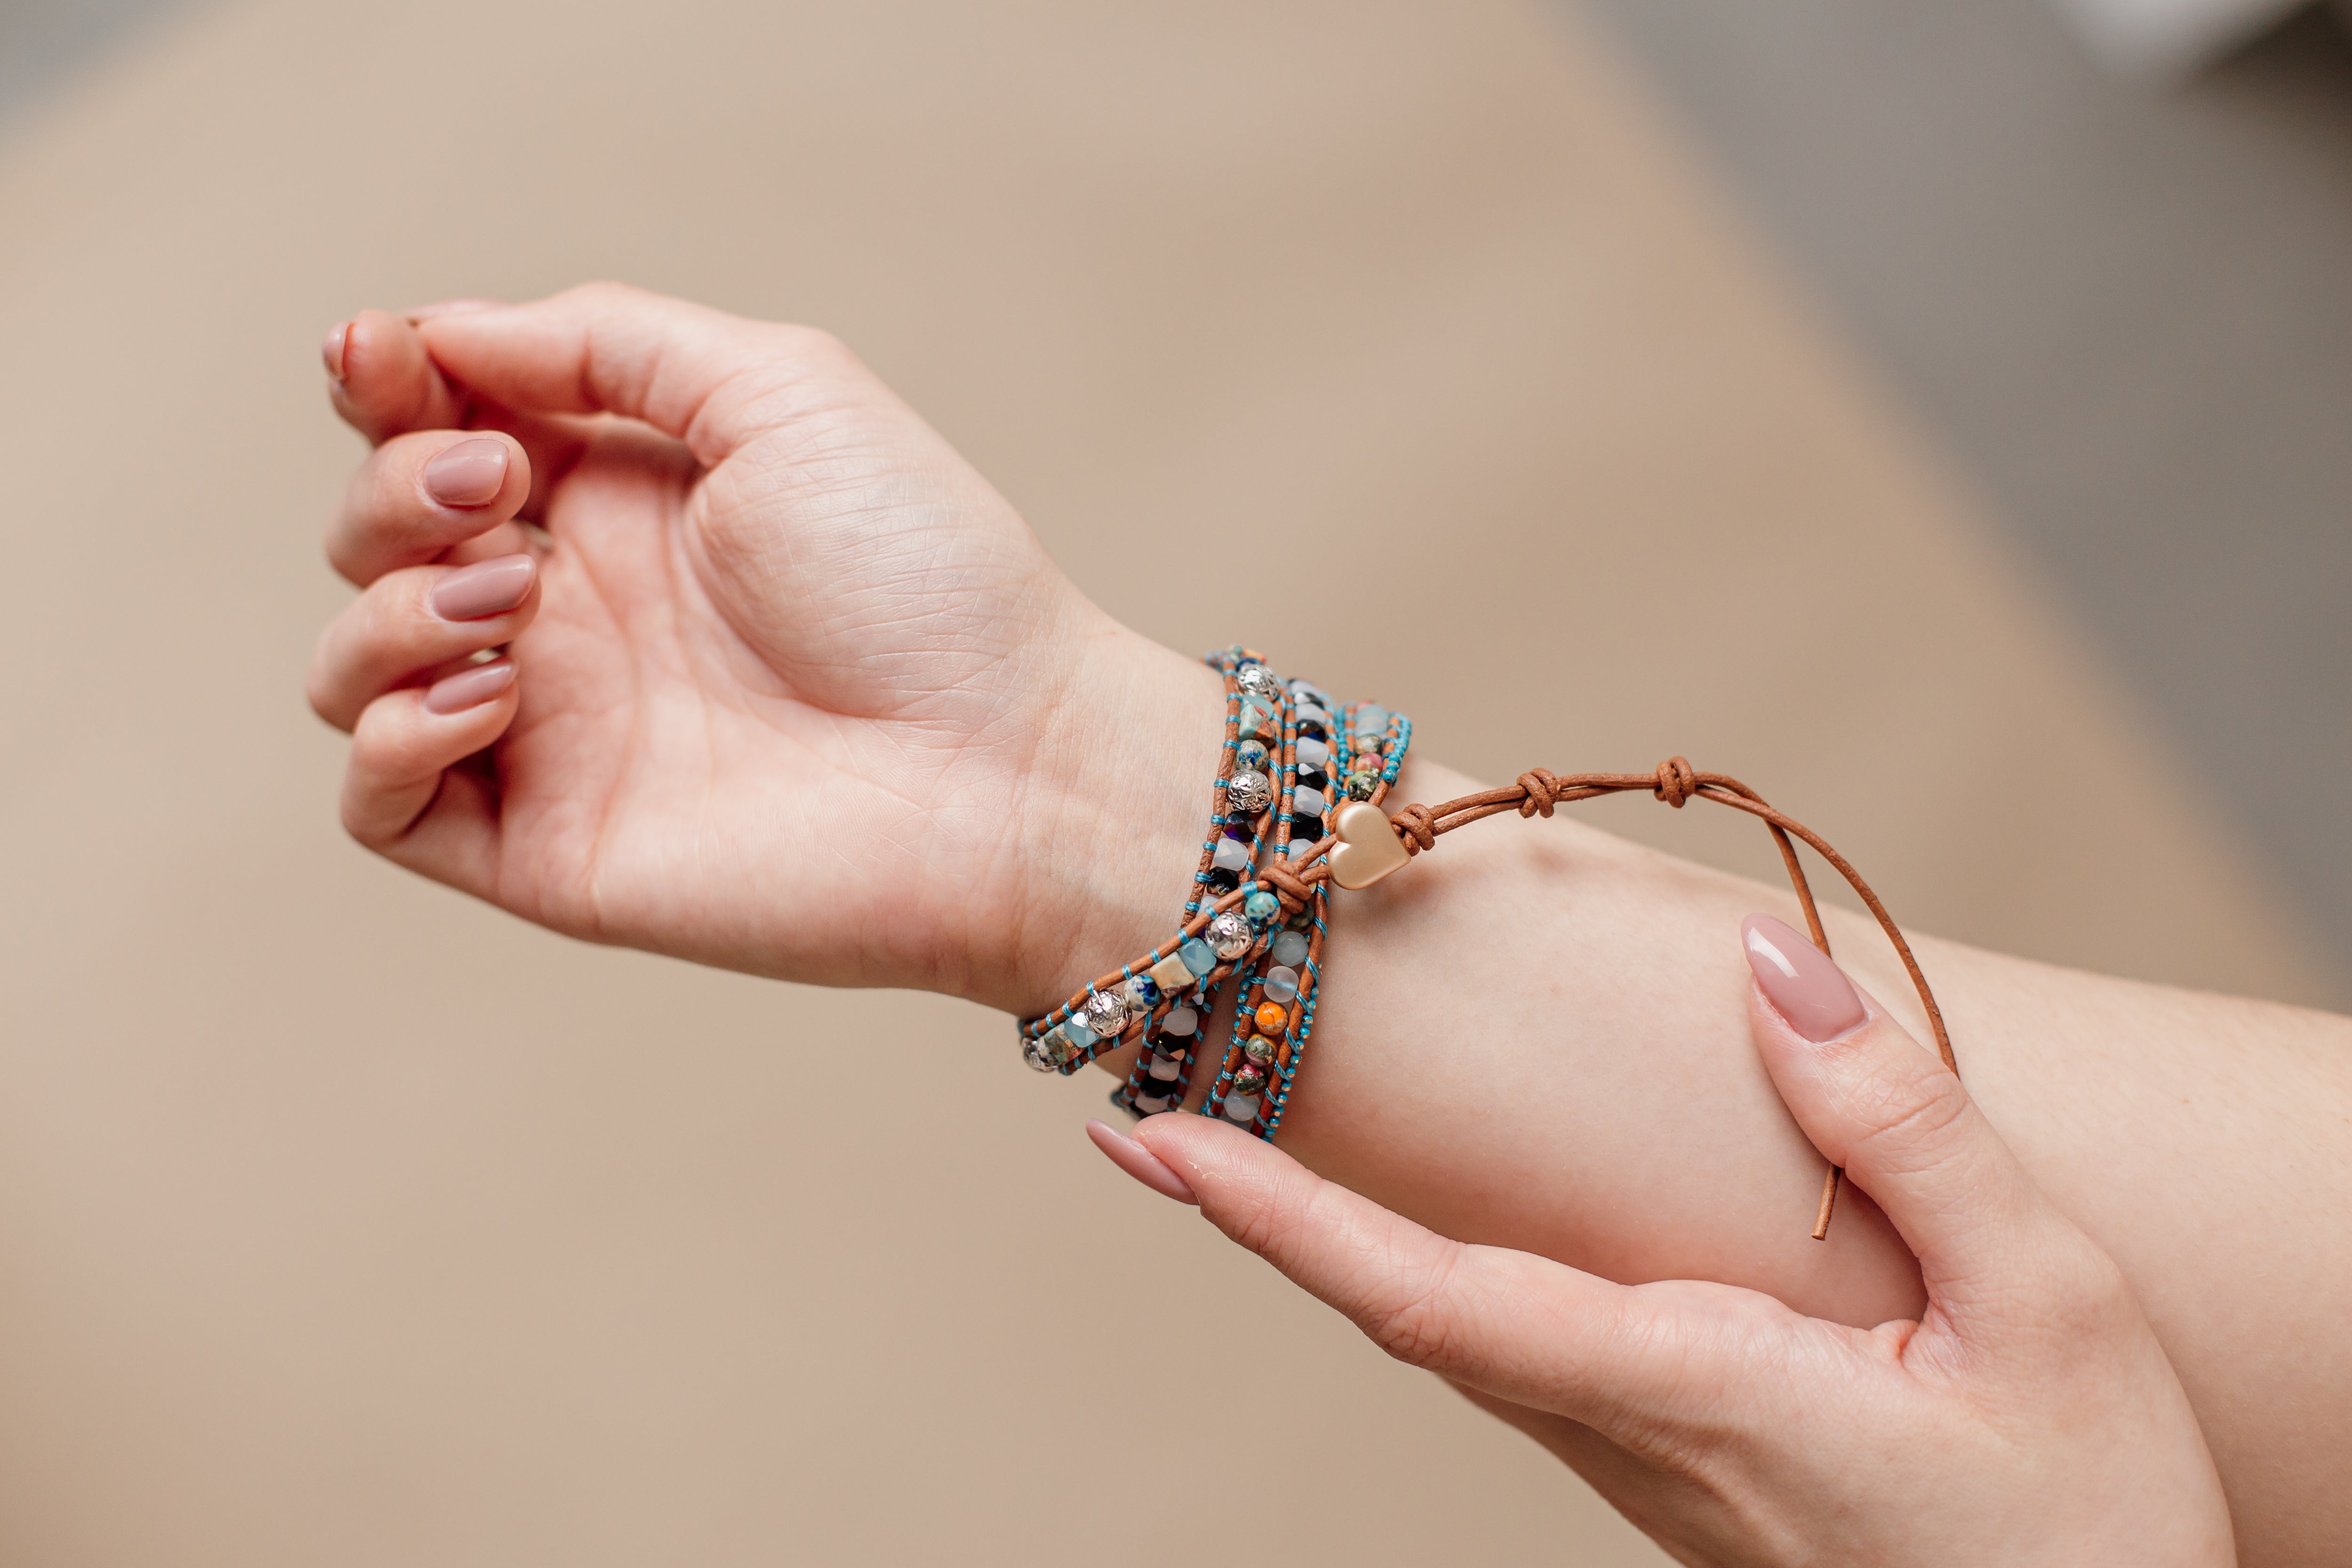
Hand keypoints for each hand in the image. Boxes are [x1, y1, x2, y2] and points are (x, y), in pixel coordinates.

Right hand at [307, 285, 1216, 1007]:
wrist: (1008, 765)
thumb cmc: (927, 578)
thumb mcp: (781, 391)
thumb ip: (610, 341)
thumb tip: (449, 327)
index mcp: (620, 497)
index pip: (437, 426)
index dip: (383, 382)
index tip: (382, 355)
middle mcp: (575, 610)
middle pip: (377, 533)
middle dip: (392, 486)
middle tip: (499, 488)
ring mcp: (553, 731)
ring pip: (354, 665)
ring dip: (388, 606)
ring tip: (513, 596)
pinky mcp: (546, 844)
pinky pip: (382, 804)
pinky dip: (393, 736)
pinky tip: (498, 692)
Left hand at [1093, 914, 2235, 1564]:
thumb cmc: (2094, 1511)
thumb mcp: (2051, 1302)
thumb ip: (1902, 1129)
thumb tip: (1772, 975)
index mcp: (1697, 1389)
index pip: (1429, 1298)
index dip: (1282, 1219)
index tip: (1156, 1146)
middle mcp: (1632, 1433)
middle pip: (1407, 1309)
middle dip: (1265, 1209)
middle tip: (1143, 1102)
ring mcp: (1645, 1462)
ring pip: (1459, 1331)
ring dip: (1338, 1236)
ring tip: (1249, 1126)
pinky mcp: (1680, 1463)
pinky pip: (1524, 1349)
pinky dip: (1432, 1269)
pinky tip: (1435, 1213)